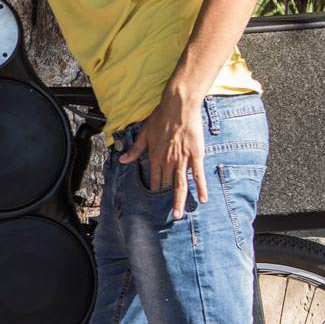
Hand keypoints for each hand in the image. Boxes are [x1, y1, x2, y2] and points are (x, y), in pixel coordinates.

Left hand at [117, 90, 208, 217]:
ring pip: (180, 185)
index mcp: (155, 156)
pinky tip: (202, 199)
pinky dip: (200, 188)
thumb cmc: (161, 118)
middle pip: (167, 185)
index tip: (155, 201)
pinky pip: (198, 175)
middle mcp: (168, 161)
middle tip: (170, 216)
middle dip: (167, 201)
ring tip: (179, 215)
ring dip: (180, 201)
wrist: (178, 107)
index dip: (155, 190)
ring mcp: (182, 160)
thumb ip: (134, 149)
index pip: (155, 178)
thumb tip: (122, 160)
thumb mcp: (144, 134)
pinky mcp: (196, 155)